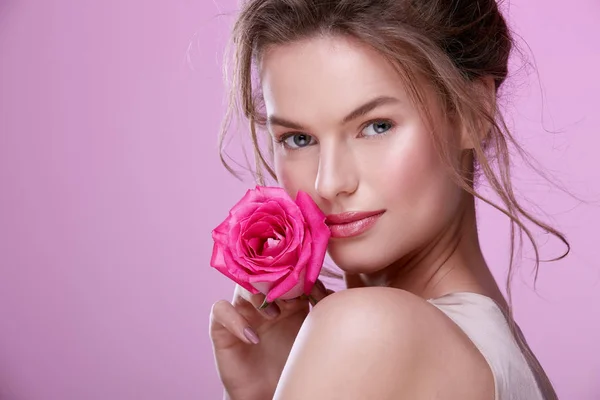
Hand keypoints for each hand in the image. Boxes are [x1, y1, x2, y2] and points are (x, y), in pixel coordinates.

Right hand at [209, 280, 332, 399]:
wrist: (269, 392)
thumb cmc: (291, 362)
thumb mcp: (309, 334)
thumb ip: (319, 310)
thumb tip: (333, 291)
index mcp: (284, 297)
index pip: (286, 272)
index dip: (298, 275)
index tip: (314, 288)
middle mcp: (260, 299)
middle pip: (262, 273)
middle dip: (278, 280)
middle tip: (293, 295)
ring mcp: (240, 311)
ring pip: (241, 285)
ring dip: (258, 296)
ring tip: (274, 315)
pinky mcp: (221, 327)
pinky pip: (220, 310)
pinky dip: (235, 319)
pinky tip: (253, 338)